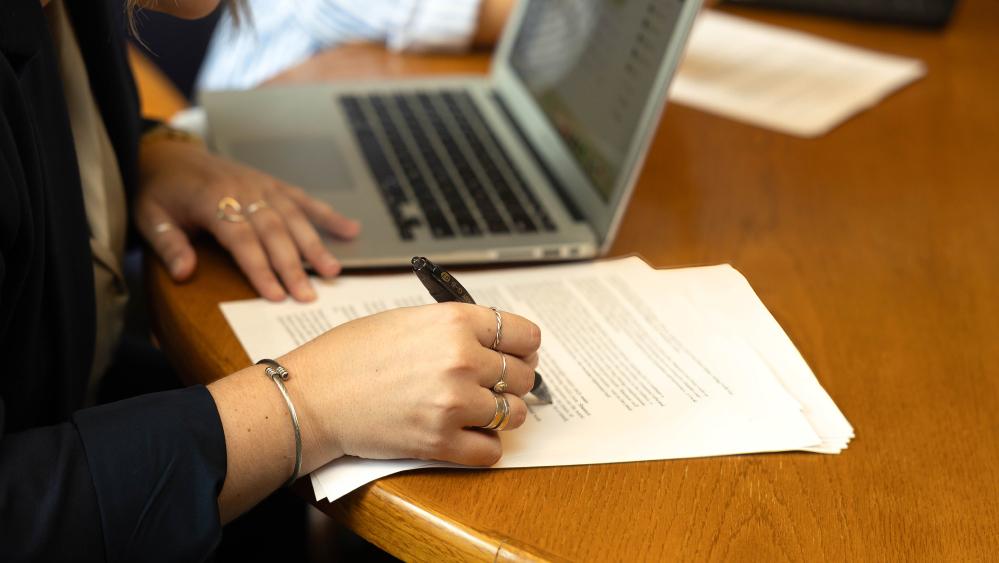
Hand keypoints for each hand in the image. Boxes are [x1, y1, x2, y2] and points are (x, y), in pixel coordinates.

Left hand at [134, 139, 359, 301]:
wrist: (167, 152)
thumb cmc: (158, 191)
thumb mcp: (148, 216)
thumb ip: (168, 244)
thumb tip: (184, 273)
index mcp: (212, 198)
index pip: (241, 238)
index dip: (259, 267)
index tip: (275, 295)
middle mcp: (243, 190)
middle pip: (274, 231)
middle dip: (293, 265)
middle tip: (308, 296)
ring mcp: (262, 185)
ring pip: (294, 217)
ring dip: (316, 245)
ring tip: (333, 272)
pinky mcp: (272, 183)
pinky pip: (304, 199)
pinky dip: (328, 214)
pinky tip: (351, 230)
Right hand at [282, 303, 541, 465]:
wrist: (312, 396)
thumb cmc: (350, 355)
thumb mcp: (408, 319)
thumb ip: (454, 328)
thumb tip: (491, 341)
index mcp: (455, 322)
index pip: (525, 335)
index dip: (523, 348)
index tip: (517, 355)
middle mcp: (462, 359)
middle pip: (524, 376)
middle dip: (511, 381)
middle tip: (491, 384)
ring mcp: (454, 403)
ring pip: (513, 414)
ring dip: (500, 414)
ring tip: (476, 410)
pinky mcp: (441, 442)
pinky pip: (491, 450)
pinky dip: (483, 445)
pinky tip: (465, 434)